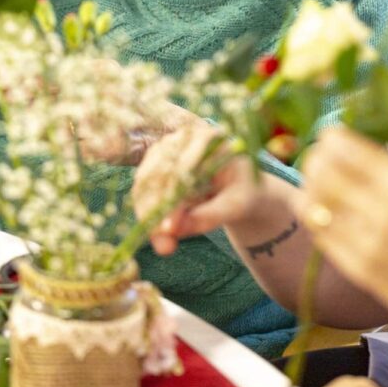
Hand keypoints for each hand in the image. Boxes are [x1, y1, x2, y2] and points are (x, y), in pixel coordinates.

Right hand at [133, 121, 251, 253]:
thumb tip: (174, 231)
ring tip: (165, 247)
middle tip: (164, 247)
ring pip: (145, 185)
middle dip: (156, 212)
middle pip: (156, 174)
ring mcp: (165, 151)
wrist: (241, 190)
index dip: (170, 196)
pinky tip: (160, 237)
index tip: (168, 228)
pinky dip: (149, 217)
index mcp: (207, 138)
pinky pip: (144, 192)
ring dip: (149, 218)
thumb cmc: (243, 192)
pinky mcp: (155, 167)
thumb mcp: (235, 205)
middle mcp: (181, 139)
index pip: (180, 165)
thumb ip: (208, 215)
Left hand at [299, 126, 387, 326]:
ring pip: (313, 203)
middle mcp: (385, 211)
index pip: (343, 147)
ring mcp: (369, 244)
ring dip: (310, 189)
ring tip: (318, 187)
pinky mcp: (358, 270)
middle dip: (315, 161)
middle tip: (318, 161)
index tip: (329, 138)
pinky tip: (325, 214)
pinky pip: (320, 234)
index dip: (330, 139)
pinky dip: (317, 218)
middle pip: (321, 171)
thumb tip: (353, 146)